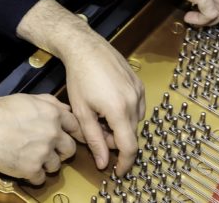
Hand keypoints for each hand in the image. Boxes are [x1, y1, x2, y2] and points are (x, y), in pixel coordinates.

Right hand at [0, 94, 81, 184]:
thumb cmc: (1, 110)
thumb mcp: (28, 98)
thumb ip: (50, 102)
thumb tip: (66, 110)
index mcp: (53, 115)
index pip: (75, 126)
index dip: (73, 133)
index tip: (70, 138)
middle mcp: (52, 134)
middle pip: (70, 149)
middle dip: (61, 151)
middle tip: (50, 150)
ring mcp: (43, 153)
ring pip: (56, 166)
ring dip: (46, 164)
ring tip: (32, 157)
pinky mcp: (31, 169)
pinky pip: (40, 178)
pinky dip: (33, 175)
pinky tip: (24, 166)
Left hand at [15, 0, 144, 172]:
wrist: (85, 47)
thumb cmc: (79, 77)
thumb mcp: (81, 111)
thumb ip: (93, 139)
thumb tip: (102, 162)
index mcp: (119, 110)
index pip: (129, 147)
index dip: (124, 163)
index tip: (118, 171)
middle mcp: (134, 101)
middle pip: (131, 134)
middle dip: (115, 140)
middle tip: (96, 131)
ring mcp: (139, 91)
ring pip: (135, 121)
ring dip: (120, 126)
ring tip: (100, 115)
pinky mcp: (139, 83)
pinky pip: (137, 107)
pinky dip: (125, 112)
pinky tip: (108, 103)